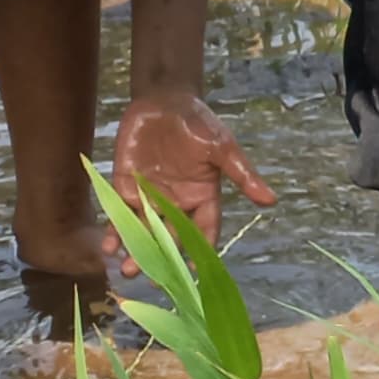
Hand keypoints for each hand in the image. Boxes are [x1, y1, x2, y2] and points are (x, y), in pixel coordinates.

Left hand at [108, 88, 276, 260]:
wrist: (163, 101)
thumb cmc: (199, 124)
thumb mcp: (223, 148)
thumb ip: (242, 175)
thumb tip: (270, 201)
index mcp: (202, 197)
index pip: (203, 230)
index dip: (200, 251)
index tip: (194, 272)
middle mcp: (176, 203)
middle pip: (169, 238)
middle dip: (161, 258)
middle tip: (152, 277)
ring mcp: (149, 198)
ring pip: (143, 232)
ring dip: (136, 252)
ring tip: (128, 270)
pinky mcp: (125, 188)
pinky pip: (119, 216)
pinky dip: (113, 232)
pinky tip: (109, 248)